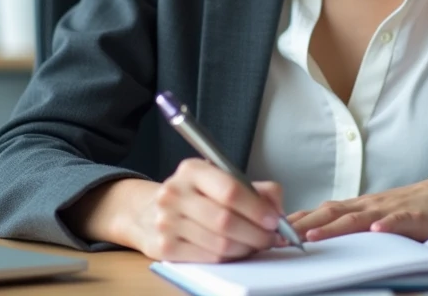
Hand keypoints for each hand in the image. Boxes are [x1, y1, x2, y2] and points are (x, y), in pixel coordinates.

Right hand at [127, 158, 286, 262]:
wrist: (150, 212)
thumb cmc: (196, 196)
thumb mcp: (221, 180)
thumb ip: (255, 189)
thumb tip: (278, 210)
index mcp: (192, 170)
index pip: (230, 190)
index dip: (257, 208)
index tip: (274, 219)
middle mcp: (175, 193)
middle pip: (226, 220)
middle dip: (257, 233)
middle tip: (272, 238)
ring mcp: (166, 222)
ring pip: (220, 244)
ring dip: (247, 248)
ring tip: (256, 244)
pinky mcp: (164, 247)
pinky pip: (209, 258)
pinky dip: (230, 258)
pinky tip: (237, 251)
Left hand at [288, 168, 427, 242]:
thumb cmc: (416, 208)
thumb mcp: (379, 218)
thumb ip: (352, 226)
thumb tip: (318, 239)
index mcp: (358, 207)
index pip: (319, 214)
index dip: (293, 223)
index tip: (266, 234)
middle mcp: (369, 205)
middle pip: (330, 213)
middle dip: (301, 226)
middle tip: (274, 238)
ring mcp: (392, 209)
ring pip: (359, 217)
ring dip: (333, 226)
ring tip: (312, 237)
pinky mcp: (417, 215)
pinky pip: (401, 220)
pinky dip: (389, 225)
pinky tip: (378, 230)